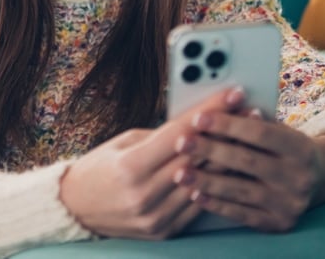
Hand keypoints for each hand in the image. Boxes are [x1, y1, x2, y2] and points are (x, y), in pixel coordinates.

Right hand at [58, 88, 239, 238]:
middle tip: (248, 110)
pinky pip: (198, 206)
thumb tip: (198, 124)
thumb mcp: (124, 143)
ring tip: (248, 137)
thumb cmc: (99, 168)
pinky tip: (232, 169)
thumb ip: (160, 137)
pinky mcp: (164, 231)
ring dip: (228, 158)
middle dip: (225, 130)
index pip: (180, 134)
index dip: (209, 111)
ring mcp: (155, 217)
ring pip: (204, 183)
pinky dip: (215, 185)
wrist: (76, 210)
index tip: (231, 93)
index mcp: (130, 167)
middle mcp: (144, 195)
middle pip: (197, 158)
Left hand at [171, 93, 324, 232]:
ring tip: (180, 173)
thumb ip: (253, 122)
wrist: (319, 180)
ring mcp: (289, 203)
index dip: (228, 125)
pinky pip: (242, 214)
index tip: (199, 118)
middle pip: (247, 162)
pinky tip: (196, 195)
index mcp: (300, 147)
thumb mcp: (279, 130)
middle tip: (182, 143)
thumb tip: (219, 105)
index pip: (260, 133)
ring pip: (241, 190)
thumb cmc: (285, 147)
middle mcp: (298, 177)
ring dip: (206, 181)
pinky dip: (216, 204)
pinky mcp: (278, 223)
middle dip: (210, 151)